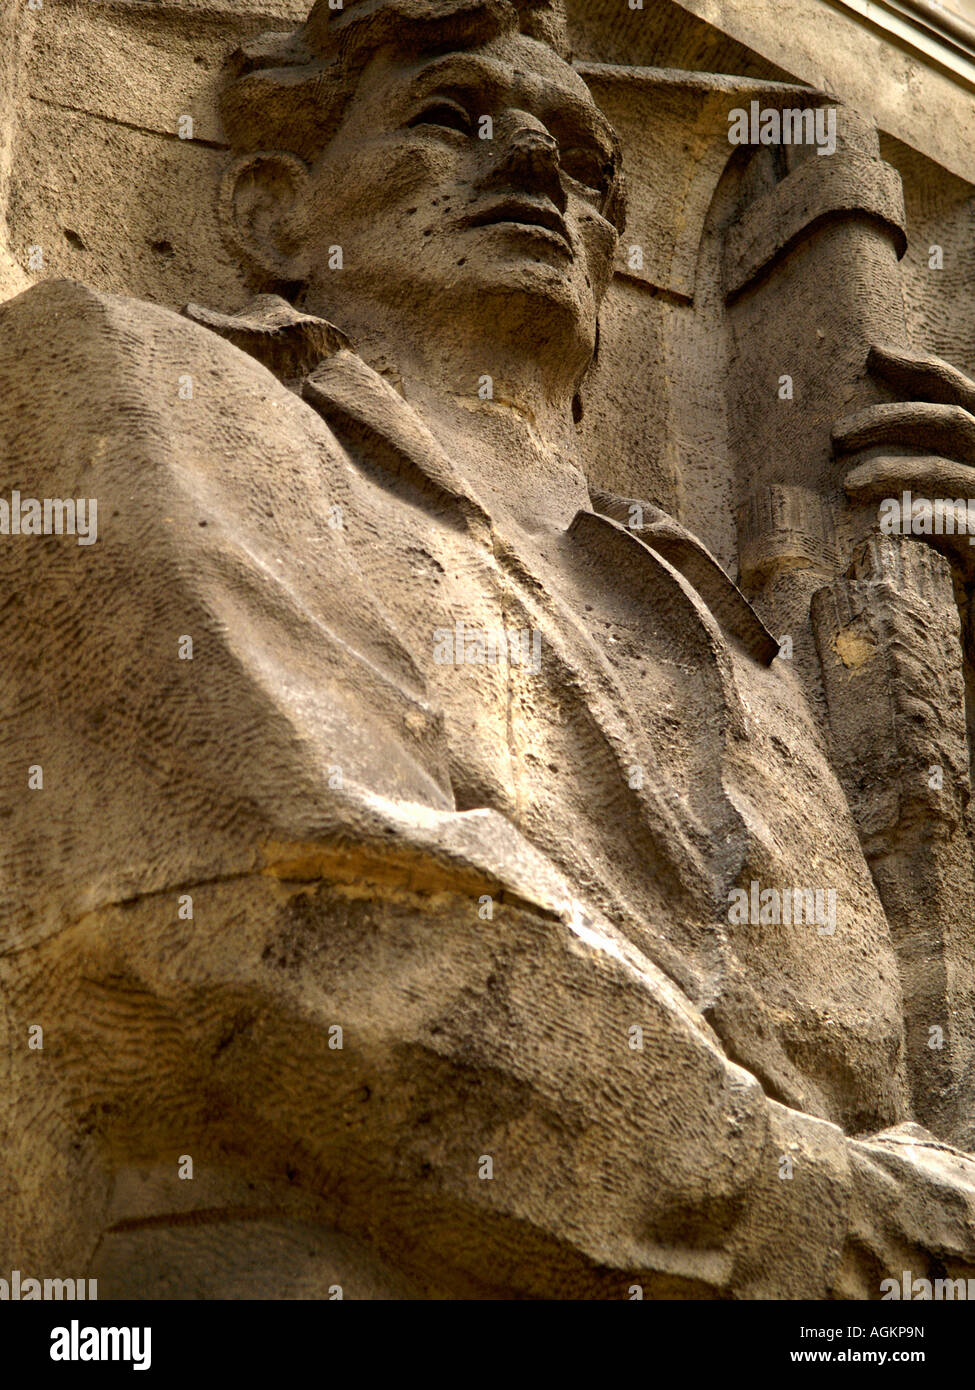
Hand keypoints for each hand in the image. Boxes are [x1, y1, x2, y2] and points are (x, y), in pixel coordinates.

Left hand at [835, 343, 974, 573]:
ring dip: (892, 470)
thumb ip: (926, 455)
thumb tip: (857, 421)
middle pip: (950, 422)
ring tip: (849, 483)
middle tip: (836, 436)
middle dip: (889, 421)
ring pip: (944, 472)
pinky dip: (923, 517)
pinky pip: (961, 525)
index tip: (872, 353)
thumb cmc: (960, 543)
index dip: (920, 369)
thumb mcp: (948, 490)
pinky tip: (887, 519)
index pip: (959, 394)